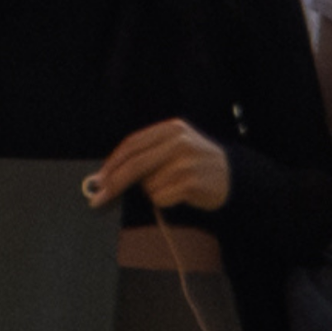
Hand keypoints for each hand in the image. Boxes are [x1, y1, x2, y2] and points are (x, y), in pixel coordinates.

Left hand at [86, 119, 230, 211]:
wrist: (233, 177)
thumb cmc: (196, 164)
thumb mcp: (175, 147)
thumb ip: (147, 153)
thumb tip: (108, 174)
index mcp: (171, 129)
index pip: (132, 144)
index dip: (112, 163)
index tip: (98, 179)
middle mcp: (179, 142)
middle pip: (134, 164)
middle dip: (113, 183)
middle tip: (99, 199)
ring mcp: (186, 161)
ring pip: (148, 185)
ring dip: (151, 192)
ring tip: (171, 187)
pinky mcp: (191, 181)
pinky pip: (161, 197)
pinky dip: (163, 201)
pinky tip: (179, 195)